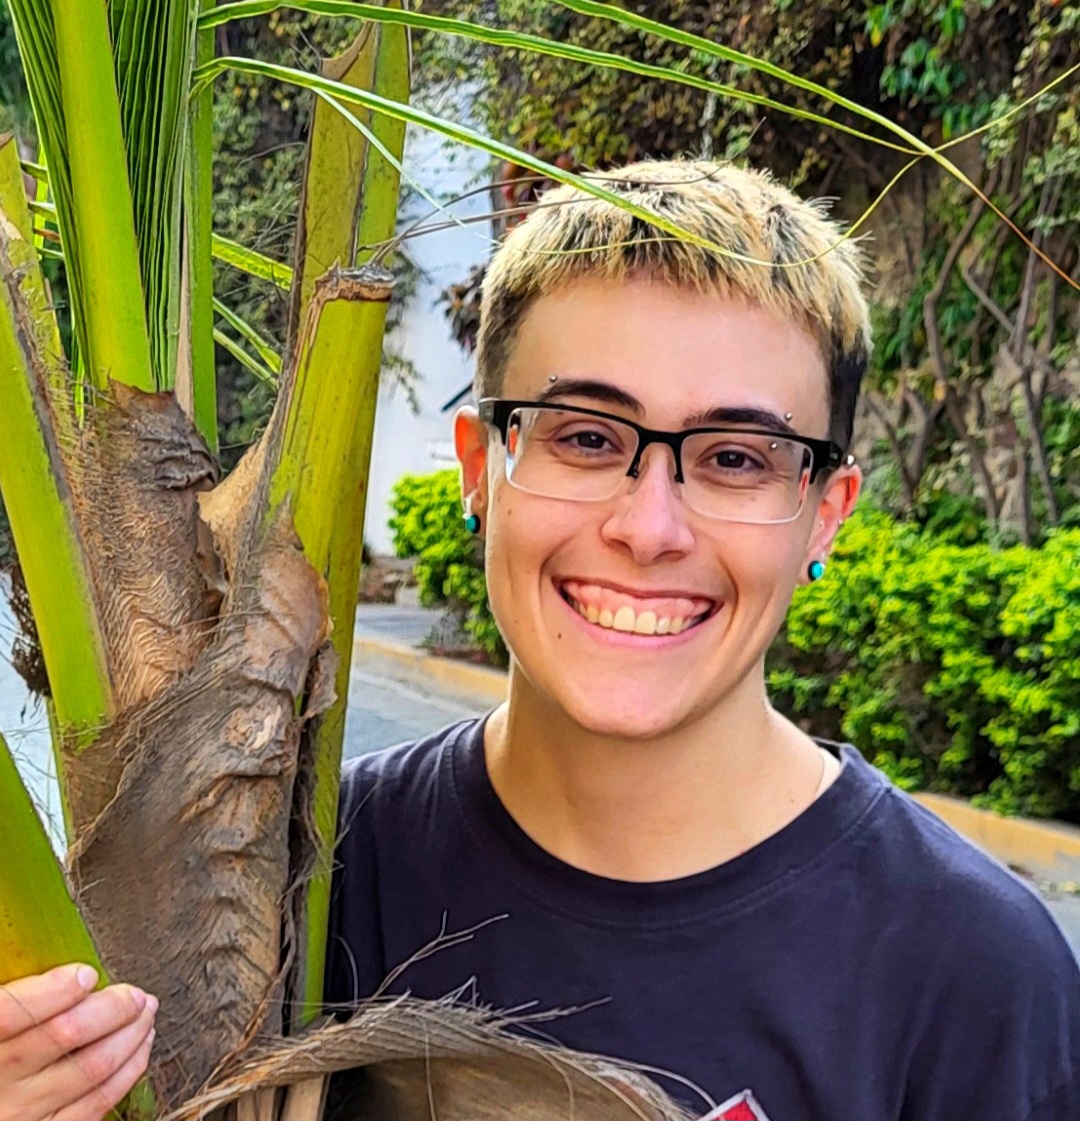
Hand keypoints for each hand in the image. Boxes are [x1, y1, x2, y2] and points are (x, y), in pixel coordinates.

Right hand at [0, 963, 156, 1120]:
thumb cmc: (0, 1048)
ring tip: (144, 1014)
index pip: (11, 1013)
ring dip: (132, 1035)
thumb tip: (73, 976)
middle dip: (114, 1007)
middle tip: (135, 995)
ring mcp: (22, 1113)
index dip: (57, 990)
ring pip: (93, 1068)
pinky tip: (138, 1048)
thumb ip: (17, 1000)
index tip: (87, 975)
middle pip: (66, 1033)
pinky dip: (129, 1070)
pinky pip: (98, 1103)